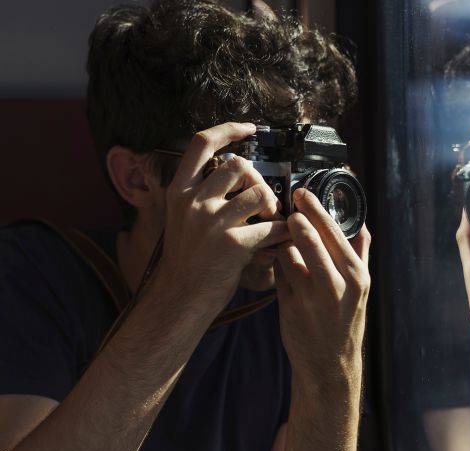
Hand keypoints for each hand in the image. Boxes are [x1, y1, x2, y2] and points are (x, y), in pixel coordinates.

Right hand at [155, 122, 289, 309]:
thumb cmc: (186, 259)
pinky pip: (272, 227)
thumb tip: (235, 170)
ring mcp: (211, 221)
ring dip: (272, 208)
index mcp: (179, 191)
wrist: (179, 297)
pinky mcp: (232, 243)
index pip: (202, 142)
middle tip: (262, 203)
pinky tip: (281, 241)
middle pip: (239, 166)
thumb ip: (202, 193)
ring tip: (270, 224)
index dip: (228, 129)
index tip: (249, 128)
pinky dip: (284, 233)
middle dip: (258, 181)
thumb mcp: (181, 218)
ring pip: (259, 194)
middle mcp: (193, 201)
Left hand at [274, 188, 370, 385]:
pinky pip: (278, 273)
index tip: (303, 193)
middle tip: (287, 206)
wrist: (329, 364)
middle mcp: (336, 285)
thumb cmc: (345, 321)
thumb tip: (360, 223)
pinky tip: (275, 258)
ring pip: (289, 252)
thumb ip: (360, 254)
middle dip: (295, 217)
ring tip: (280, 233)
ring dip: (282, 240)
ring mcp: (311, 297)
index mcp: (357, 275)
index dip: (315, 208)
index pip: (333, 231)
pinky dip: (276, 261)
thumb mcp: (362, 289)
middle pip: (309, 237)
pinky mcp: (290, 306)